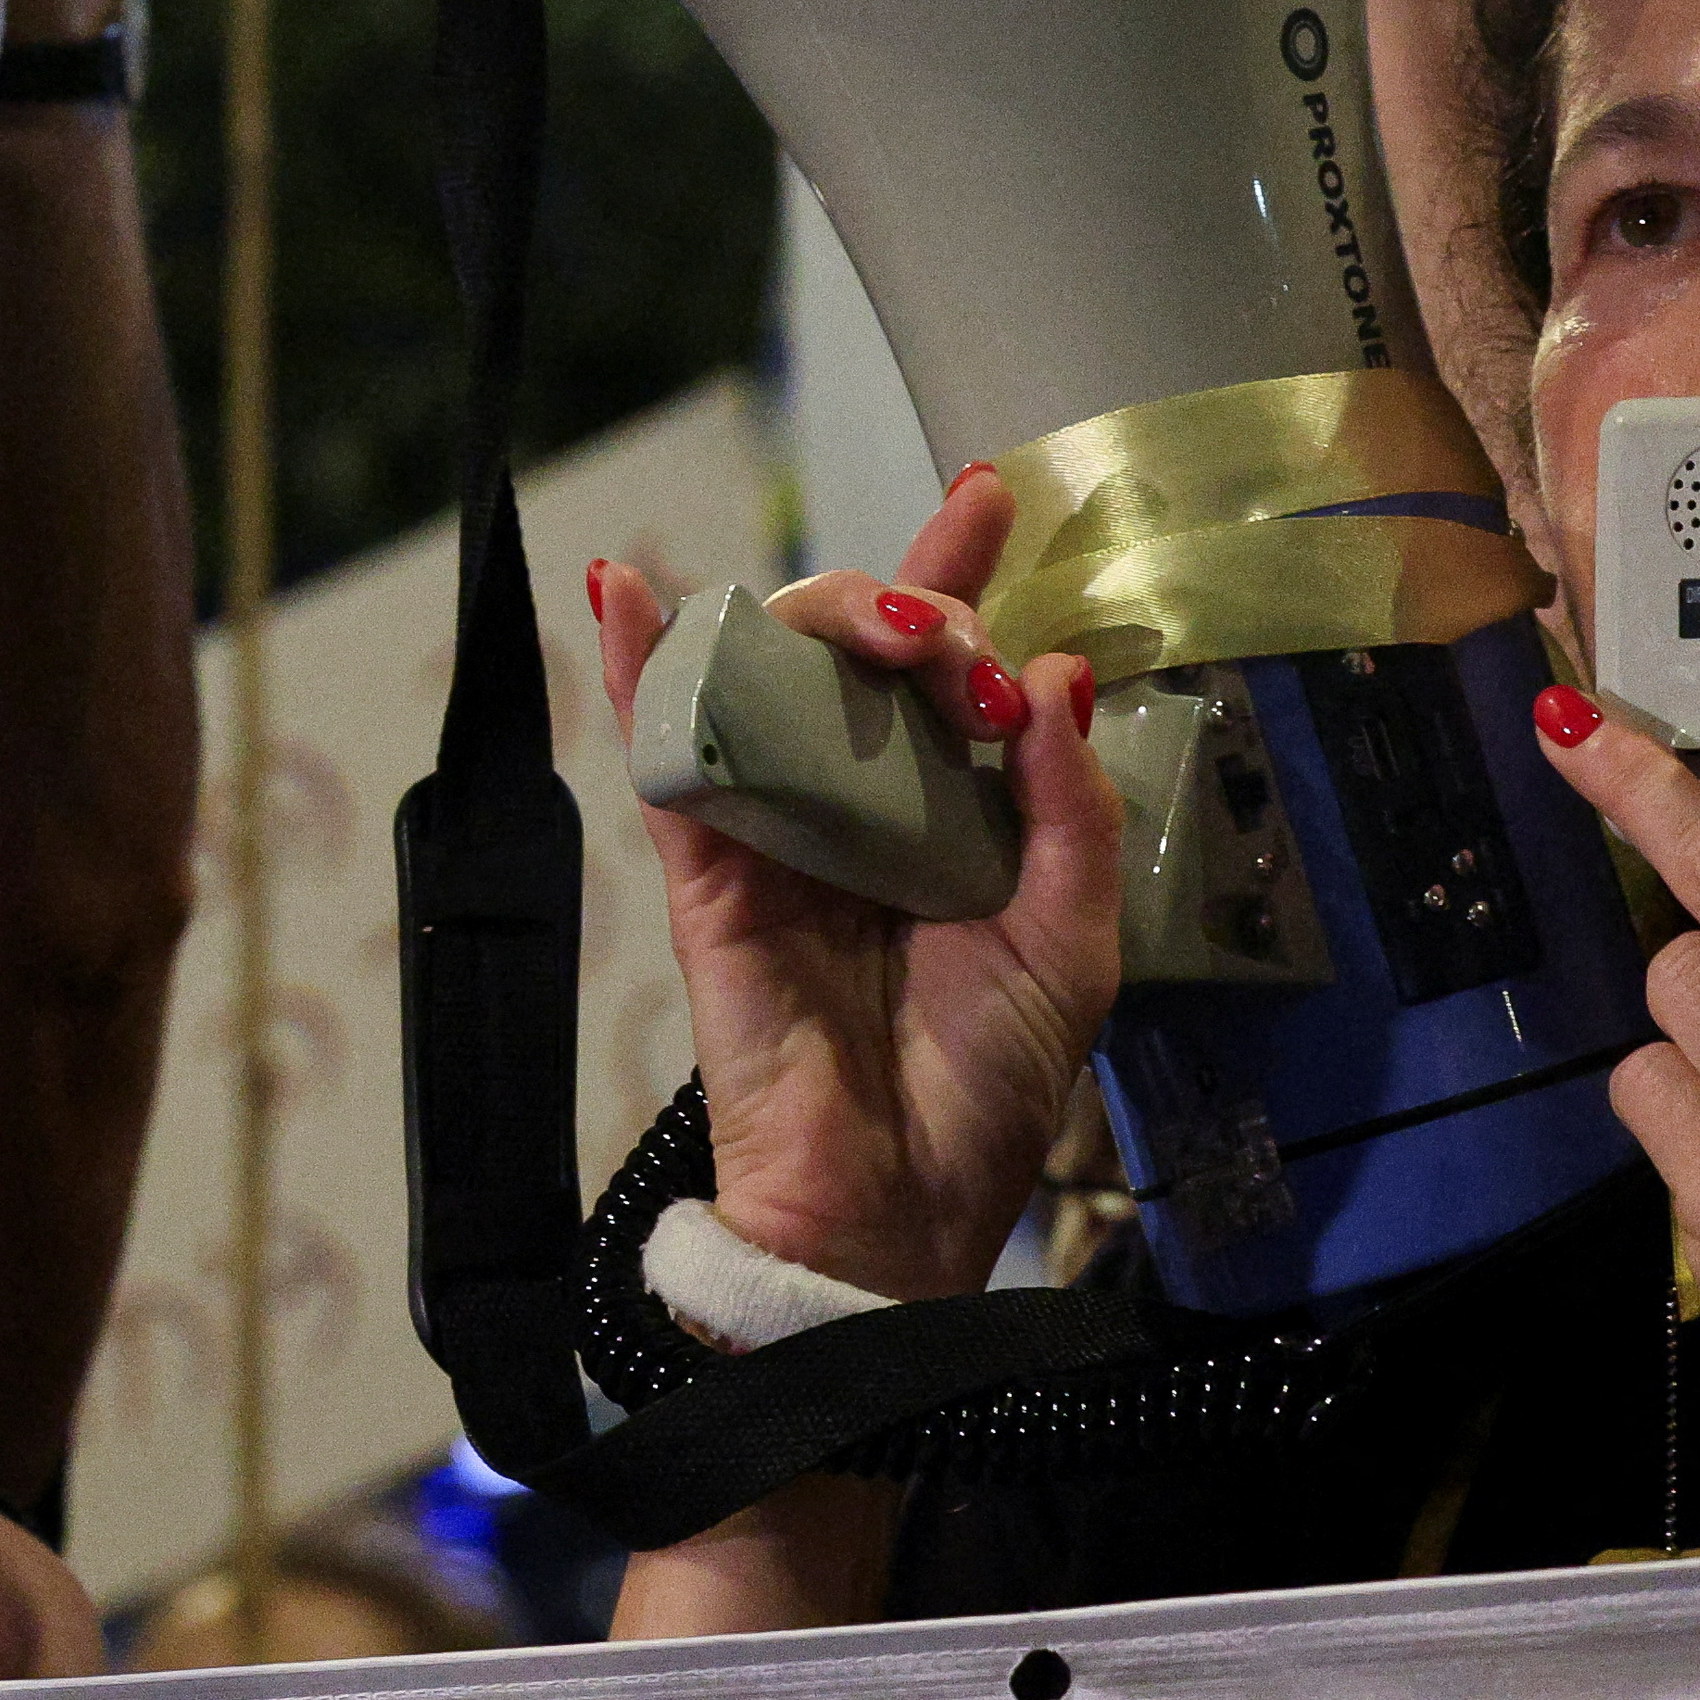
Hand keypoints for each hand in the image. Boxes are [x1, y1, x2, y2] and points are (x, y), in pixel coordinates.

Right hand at [592, 468, 1120, 1304]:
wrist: (892, 1206)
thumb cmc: (983, 1090)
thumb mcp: (1072, 941)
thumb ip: (1068, 807)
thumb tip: (1055, 671)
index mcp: (952, 819)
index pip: (950, 673)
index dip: (960, 576)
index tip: (986, 492)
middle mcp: (861, 805)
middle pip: (861, 653)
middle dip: (914, 608)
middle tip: (956, 645)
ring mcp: (778, 828)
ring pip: (774, 675)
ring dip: (820, 616)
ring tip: (883, 627)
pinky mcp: (709, 868)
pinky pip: (669, 750)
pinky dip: (639, 661)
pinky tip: (627, 587)